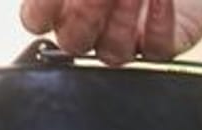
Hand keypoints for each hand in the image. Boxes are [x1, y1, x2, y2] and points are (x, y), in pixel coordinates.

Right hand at [21, 0, 201, 64]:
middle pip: (73, 41)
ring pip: (111, 52)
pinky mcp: (164, 42)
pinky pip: (156, 49)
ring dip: (120, 21)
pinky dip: (159, 23)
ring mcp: (128, 36)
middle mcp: (93, 24)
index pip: (37, 18)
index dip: (42, 7)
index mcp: (66, 1)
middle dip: (84, 14)